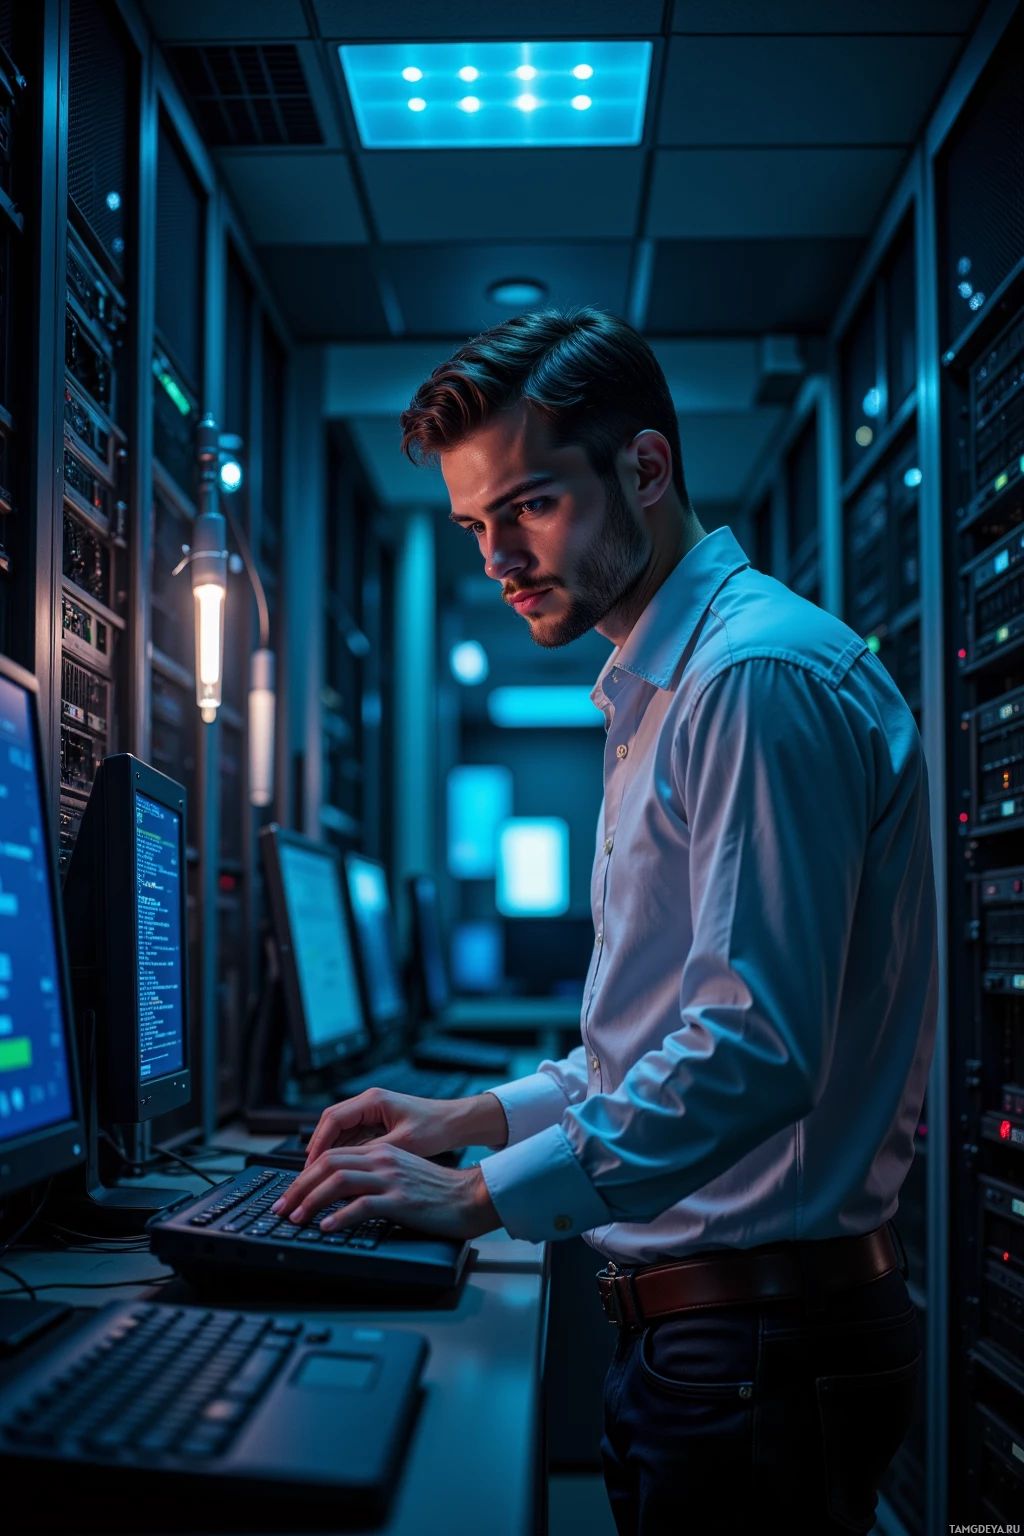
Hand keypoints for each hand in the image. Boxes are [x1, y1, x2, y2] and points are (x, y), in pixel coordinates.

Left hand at [270, 1142, 499, 1239]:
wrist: (469, 1196)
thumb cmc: (436, 1191)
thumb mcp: (400, 1174)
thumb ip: (374, 1175)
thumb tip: (340, 1190)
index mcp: (381, 1152)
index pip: (331, 1156)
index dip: (304, 1175)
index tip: (288, 1195)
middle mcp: (383, 1160)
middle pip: (328, 1165)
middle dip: (299, 1187)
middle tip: (281, 1208)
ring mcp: (392, 1179)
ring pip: (339, 1182)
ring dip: (311, 1200)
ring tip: (297, 1218)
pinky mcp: (401, 1200)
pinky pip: (363, 1206)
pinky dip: (340, 1216)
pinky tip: (327, 1227)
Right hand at [304, 1087, 507, 1165]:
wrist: (455, 1123)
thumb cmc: (435, 1128)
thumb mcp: (403, 1144)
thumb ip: (373, 1153)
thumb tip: (347, 1167)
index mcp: (373, 1101)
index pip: (334, 1119)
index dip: (319, 1143)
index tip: (311, 1165)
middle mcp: (369, 1102)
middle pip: (331, 1123)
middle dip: (318, 1147)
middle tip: (307, 1173)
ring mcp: (372, 1111)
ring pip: (339, 1130)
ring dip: (328, 1150)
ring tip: (318, 1175)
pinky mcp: (377, 1122)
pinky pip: (352, 1135)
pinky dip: (342, 1151)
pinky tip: (338, 1170)